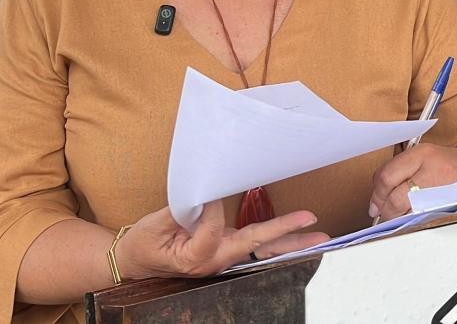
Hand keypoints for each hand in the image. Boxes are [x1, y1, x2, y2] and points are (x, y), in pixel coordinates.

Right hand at [115, 200, 327, 279]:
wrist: (135, 262)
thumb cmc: (142, 244)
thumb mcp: (153, 225)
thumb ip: (181, 211)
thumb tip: (207, 195)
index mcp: (195, 258)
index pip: (214, 229)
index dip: (210, 210)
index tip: (202, 193)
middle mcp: (217, 262)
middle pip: (256, 246)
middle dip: (286, 233)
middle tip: (313, 221)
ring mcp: (225, 257)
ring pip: (263, 250)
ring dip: (292, 241)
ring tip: (321, 236)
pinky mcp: (228, 249)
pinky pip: (256, 246)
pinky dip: (278, 240)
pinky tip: (298, 235)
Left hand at [369, 144, 456, 221]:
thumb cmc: (450, 164)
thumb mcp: (423, 157)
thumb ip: (399, 171)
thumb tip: (377, 197)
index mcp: (421, 154)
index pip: (386, 177)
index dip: (377, 195)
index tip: (374, 205)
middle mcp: (431, 170)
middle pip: (395, 199)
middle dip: (386, 212)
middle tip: (384, 215)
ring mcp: (442, 189)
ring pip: (407, 213)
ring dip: (399, 220)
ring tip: (399, 219)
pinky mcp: (450, 206)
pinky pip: (424, 220)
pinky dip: (415, 224)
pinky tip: (414, 222)